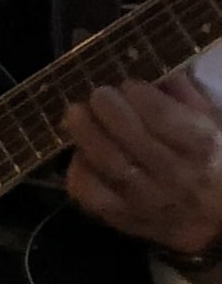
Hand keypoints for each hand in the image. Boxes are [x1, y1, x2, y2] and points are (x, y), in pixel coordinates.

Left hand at [63, 72, 221, 255]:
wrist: (213, 218)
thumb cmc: (209, 159)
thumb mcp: (209, 122)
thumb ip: (183, 94)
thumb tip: (152, 64)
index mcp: (200, 146)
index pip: (166, 120)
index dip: (142, 97)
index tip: (128, 84)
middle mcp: (175, 175)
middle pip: (134, 141)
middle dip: (109, 111)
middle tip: (97, 94)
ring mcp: (147, 200)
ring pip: (112, 167)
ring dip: (87, 136)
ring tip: (76, 113)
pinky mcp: (123, 217)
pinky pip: (93, 196)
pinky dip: (79, 173)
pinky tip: (78, 154)